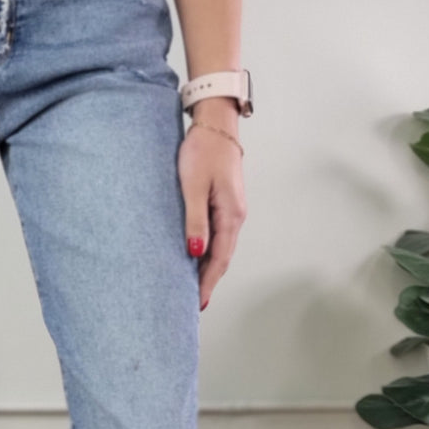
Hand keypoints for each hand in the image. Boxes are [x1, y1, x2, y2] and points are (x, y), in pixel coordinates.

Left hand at [178, 118, 246, 310]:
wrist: (215, 125)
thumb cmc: (202, 151)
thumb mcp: (193, 186)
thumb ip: (195, 220)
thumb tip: (194, 252)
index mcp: (230, 214)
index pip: (219, 258)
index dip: (208, 282)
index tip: (197, 302)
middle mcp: (235, 216)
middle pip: (222, 257)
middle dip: (209, 281)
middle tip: (194, 304)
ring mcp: (231, 210)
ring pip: (220, 247)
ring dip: (208, 267)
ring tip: (193, 287)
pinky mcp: (224, 203)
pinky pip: (217, 235)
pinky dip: (208, 250)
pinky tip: (196, 257)